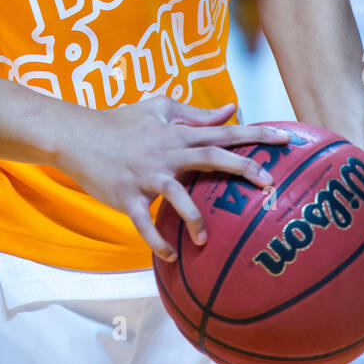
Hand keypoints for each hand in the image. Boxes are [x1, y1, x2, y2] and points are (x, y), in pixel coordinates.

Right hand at [58, 98, 291, 261]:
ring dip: (193, 216)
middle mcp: (167, 153)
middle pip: (212, 157)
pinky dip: (156, 239)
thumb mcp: (158, 108)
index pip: (224, 131)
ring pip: (176, 193)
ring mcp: (146, 175)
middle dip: (243, 169)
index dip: (255, 133)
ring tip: (205, 237)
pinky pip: (143, 221)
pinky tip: (171, 255)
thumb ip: (195, 113)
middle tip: (270, 183)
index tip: (286, 138)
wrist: (76, 135)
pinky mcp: (126, 196)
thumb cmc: (121, 122)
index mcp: (177, 134)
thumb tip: (231, 109)